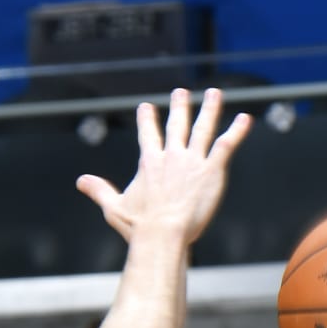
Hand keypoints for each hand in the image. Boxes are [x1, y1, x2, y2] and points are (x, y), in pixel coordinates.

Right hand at [77, 88, 251, 250]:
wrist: (162, 234)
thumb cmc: (139, 227)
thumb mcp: (114, 208)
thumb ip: (99, 191)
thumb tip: (80, 182)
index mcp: (150, 162)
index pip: (148, 135)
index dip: (147, 121)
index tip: (146, 108)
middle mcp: (172, 155)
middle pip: (177, 125)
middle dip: (179, 107)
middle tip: (181, 93)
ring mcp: (193, 161)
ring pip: (203, 128)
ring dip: (210, 109)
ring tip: (215, 93)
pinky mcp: (211, 170)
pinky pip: (226, 145)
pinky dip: (236, 131)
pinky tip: (246, 119)